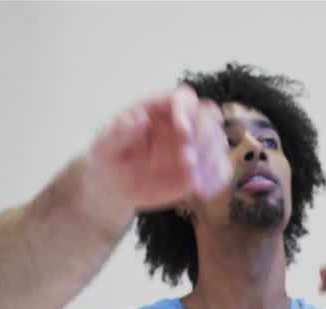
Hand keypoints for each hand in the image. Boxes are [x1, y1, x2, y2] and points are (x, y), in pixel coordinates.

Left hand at [85, 84, 231, 213]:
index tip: (183, 134)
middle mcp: (182, 123)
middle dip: (203, 138)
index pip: (183, 98)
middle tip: (186, 162)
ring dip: (211, 161)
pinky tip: (202, 192)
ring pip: (219, 142)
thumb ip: (118, 132)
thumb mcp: (104, 147)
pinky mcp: (203, 169)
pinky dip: (217, 180)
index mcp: (158, 109)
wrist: (116, 187)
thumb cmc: (109, 160)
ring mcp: (195, 146)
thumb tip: (139, 119)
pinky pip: (221, 170)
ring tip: (194, 183)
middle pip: (209, 117)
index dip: (187, 112)